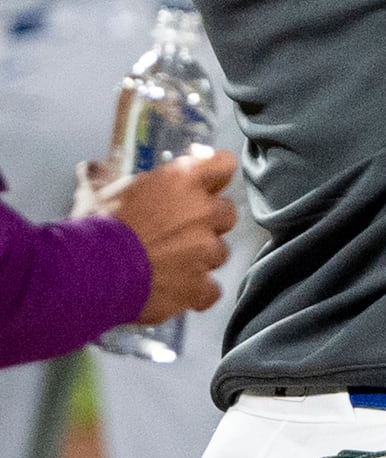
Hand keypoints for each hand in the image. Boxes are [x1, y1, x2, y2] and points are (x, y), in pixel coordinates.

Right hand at [86, 150, 238, 325]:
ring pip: (219, 252)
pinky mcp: (199, 285)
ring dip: (201, 258)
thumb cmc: (93, 227)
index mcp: (182, 180)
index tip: (205, 182)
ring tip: (168, 264)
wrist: (88, 271)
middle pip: (226, 213)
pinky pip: (211, 289)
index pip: (223, 164)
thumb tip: (93, 167)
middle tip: (178, 231)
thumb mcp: (95, 192)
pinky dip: (196, 292)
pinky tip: (175, 291)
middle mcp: (202, 211)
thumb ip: (104, 177)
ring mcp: (205, 250)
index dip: (214, 175)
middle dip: (208, 222)